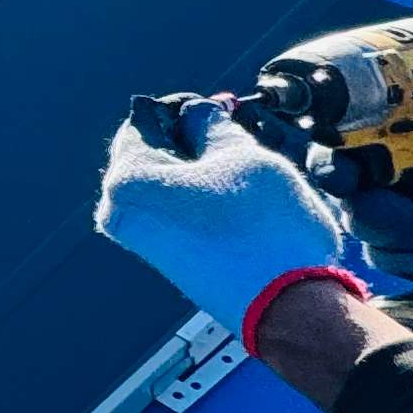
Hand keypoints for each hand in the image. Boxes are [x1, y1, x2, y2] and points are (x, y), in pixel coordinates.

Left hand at [95, 107, 355, 334]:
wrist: (290, 306)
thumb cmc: (264, 226)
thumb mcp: (241, 154)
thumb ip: (211, 123)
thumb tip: (196, 112)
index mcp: (126, 181)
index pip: (144, 120)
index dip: (183, 106)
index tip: (219, 106)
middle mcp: (122, 212)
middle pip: (154, 153)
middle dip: (194, 138)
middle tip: (236, 132)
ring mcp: (144, 241)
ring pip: (170, 183)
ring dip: (205, 168)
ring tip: (247, 166)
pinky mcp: (171, 261)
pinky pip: (180, 212)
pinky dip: (206, 196)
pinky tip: (243, 197)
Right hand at [344, 93, 412, 282]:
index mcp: (403, 134)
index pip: (345, 142)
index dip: (333, 161)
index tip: (348, 179)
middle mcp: (391, 173)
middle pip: (346, 195)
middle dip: (381, 212)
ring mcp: (400, 214)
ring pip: (367, 232)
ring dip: (412, 241)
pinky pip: (392, 261)